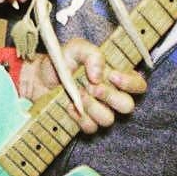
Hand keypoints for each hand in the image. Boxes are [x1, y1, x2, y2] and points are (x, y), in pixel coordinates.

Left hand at [19, 38, 146, 133]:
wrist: (38, 77)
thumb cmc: (61, 60)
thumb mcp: (76, 48)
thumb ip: (92, 53)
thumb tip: (99, 74)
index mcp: (115, 75)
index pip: (138, 85)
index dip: (130, 84)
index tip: (112, 76)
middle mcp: (111, 95)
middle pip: (127, 105)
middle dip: (109, 96)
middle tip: (91, 86)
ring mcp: (99, 111)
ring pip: (108, 119)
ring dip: (92, 107)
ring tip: (77, 95)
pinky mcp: (85, 122)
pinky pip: (91, 128)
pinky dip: (79, 117)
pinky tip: (69, 105)